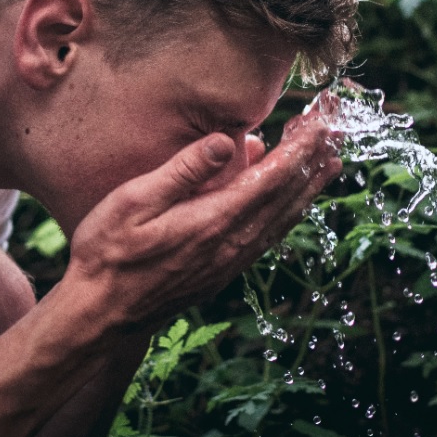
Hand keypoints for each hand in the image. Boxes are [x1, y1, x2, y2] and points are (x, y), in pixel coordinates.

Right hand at [64, 112, 341, 330]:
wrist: (100, 314)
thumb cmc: (108, 252)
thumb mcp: (134, 201)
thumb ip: (183, 170)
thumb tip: (228, 142)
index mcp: (214, 219)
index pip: (272, 177)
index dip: (300, 147)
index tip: (321, 122)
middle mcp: (232, 242)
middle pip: (287, 196)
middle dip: (313, 160)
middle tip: (336, 130)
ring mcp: (230, 261)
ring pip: (283, 219)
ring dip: (309, 187)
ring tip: (330, 162)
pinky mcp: (223, 272)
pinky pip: (268, 236)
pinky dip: (288, 212)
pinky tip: (292, 203)